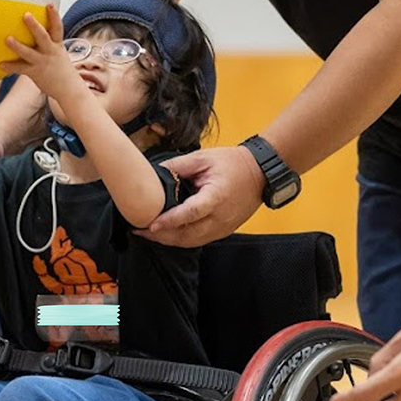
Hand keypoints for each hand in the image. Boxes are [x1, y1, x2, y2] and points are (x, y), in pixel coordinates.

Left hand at [0, 6, 85, 106]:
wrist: (69, 89)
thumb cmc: (61, 68)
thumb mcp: (58, 52)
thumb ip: (48, 42)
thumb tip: (35, 29)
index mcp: (57, 45)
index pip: (57, 27)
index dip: (54, 15)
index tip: (50, 4)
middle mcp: (50, 52)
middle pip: (43, 37)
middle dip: (34, 26)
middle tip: (26, 15)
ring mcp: (42, 62)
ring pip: (29, 53)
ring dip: (18, 46)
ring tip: (8, 39)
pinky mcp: (35, 73)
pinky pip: (21, 69)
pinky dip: (11, 66)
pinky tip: (0, 63)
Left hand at [141, 145, 265, 246]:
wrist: (260, 174)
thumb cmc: (232, 163)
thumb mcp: (203, 158)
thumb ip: (177, 166)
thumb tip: (153, 173)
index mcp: (216, 197)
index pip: (191, 213)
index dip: (170, 221)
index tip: (151, 224)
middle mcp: (220, 217)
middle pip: (188, 234)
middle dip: (162, 236)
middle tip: (140, 231)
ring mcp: (223, 227)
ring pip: (192, 242)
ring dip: (169, 241)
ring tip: (148, 235)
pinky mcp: (224, 231)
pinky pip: (199, 240)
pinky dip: (182, 240)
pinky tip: (168, 235)